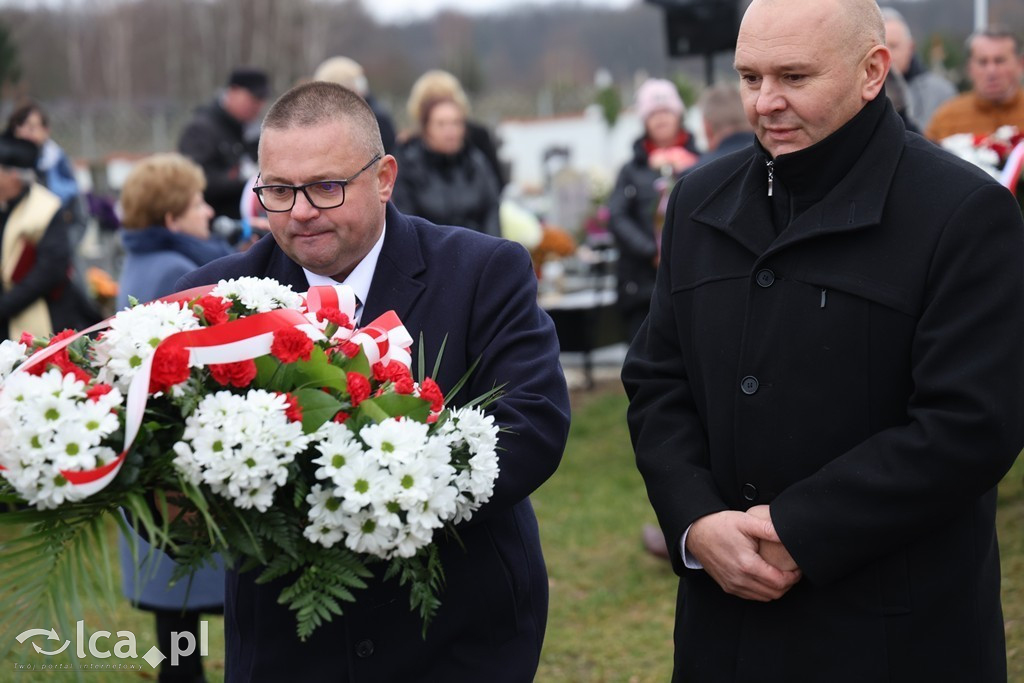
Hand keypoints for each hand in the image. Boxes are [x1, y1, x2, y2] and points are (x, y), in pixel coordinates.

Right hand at [687, 510, 801, 601]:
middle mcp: (740, 580)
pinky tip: (765, 577)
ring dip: (776, 589)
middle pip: (774, 593)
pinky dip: (763, 591)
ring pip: (764, 598)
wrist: (696, 532)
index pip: (780, 582)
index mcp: (747, 565)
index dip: (794, 577)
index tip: (798, 568)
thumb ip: (768, 529)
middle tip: (792, 571)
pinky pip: (752, 596)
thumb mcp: (745, 521)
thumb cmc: (720, 525)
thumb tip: (789, 533)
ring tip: (781, 574)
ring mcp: (733, 585)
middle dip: (788, 584)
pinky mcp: (728, 587)